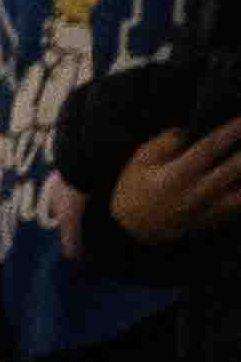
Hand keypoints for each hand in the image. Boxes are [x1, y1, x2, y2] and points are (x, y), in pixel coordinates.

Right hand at [109, 116, 240, 252]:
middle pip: (233, 169)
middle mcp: (196, 192)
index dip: (230, 132)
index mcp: (177, 175)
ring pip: (240, 193)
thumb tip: (186, 131)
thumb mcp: (138, 161)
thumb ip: (163, 143)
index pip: (209, 148)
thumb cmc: (133, 190)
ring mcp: (207, 208)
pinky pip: (237, 207)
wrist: (131, 230)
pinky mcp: (213, 220)